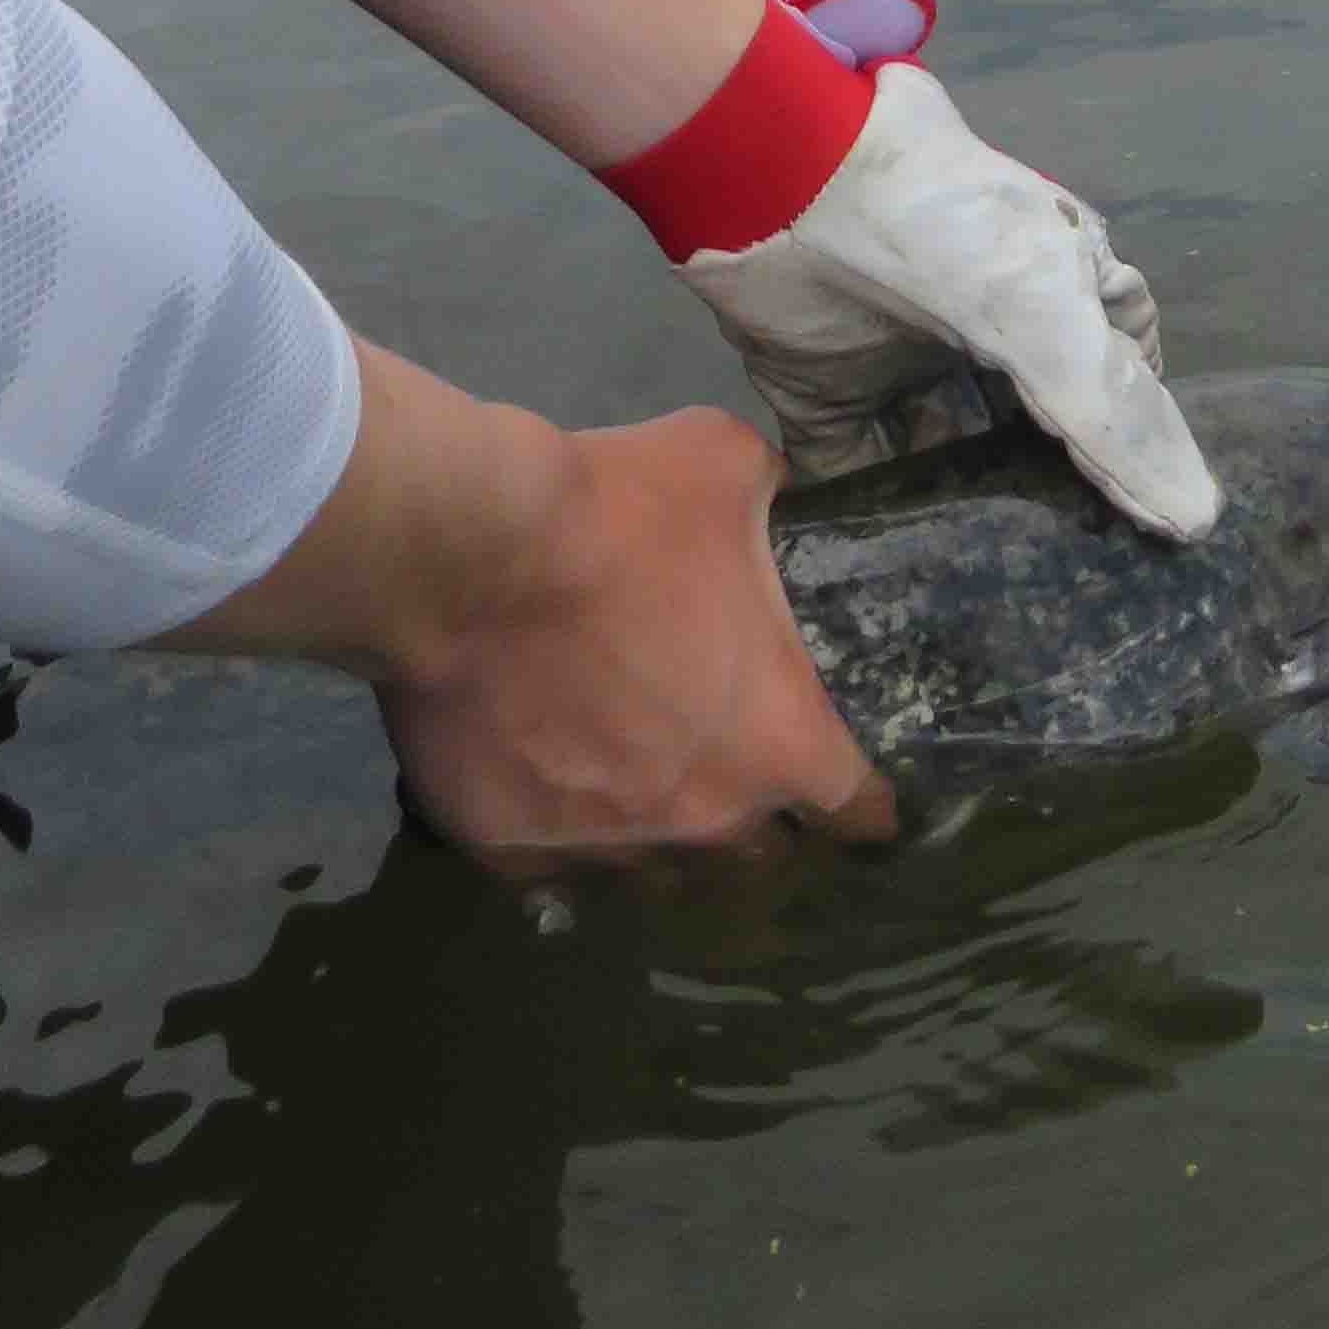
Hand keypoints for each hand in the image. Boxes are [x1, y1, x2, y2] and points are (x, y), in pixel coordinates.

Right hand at [381, 406, 897, 864]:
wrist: (465, 556)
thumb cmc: (614, 513)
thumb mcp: (722, 460)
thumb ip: (764, 493)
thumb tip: (766, 490)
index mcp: (777, 740)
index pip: (854, 808)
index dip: (863, 801)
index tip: (861, 796)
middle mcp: (703, 819)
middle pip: (756, 852)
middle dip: (753, 812)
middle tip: (728, 755)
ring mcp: (606, 846)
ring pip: (656, 868)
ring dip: (657, 827)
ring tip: (631, 772)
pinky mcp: (515, 851)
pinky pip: (556, 863)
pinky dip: (559, 828)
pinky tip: (543, 780)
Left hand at [607, 0, 1219, 542]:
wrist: (781, 176)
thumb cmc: (938, 229)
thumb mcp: (1045, 311)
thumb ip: (1114, 418)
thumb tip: (1197, 521)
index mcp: (1050, 289)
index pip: (1118, 380)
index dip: (1139, 447)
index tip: (1153, 532)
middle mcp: (981, 328)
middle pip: (1031, 432)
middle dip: (1050, 497)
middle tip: (1074, 585)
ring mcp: (900, 360)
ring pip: (947, 458)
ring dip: (964, 516)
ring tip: (993, 603)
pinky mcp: (824, 391)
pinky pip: (856, 470)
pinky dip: (871, 515)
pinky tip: (895, 578)